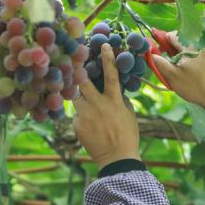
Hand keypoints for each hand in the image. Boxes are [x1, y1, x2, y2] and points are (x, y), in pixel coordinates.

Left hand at [73, 44, 140, 167]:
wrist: (116, 158)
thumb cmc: (127, 135)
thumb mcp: (129, 114)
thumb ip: (120, 99)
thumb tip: (113, 90)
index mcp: (114, 100)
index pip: (111, 74)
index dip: (107, 59)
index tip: (104, 46)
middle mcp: (98, 104)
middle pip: (83, 81)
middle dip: (78, 73)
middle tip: (75, 67)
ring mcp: (85, 115)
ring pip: (76, 98)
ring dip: (79, 97)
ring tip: (87, 106)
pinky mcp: (77, 125)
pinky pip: (75, 115)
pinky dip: (80, 117)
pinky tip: (88, 127)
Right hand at [150, 40, 204, 125]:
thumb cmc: (195, 87)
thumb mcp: (172, 76)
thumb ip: (160, 63)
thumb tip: (152, 54)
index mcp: (190, 44)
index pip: (172, 35)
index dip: (163, 43)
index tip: (160, 53)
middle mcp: (203, 43)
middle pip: (183, 40)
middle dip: (174, 49)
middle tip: (171, 63)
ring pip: (193, 48)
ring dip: (186, 55)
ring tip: (184, 70)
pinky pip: (203, 54)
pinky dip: (197, 59)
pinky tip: (197, 73)